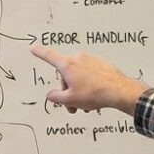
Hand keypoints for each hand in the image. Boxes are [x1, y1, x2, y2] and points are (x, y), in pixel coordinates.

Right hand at [30, 44, 150, 115]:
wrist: (119, 91)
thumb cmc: (95, 93)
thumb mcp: (70, 99)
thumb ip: (56, 97)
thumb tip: (51, 95)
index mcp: (68, 65)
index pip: (49, 56)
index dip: (40, 53)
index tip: (34, 48)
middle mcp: (79, 59)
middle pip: (66, 75)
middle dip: (68, 91)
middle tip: (73, 106)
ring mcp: (91, 61)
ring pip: (78, 77)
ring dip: (79, 91)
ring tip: (86, 105)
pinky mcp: (101, 65)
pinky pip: (90, 75)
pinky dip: (89, 86)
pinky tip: (95, 98)